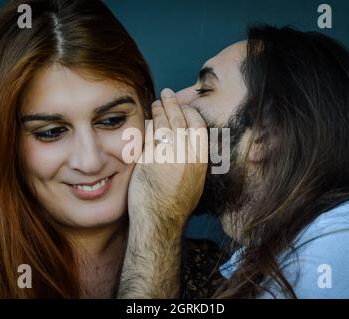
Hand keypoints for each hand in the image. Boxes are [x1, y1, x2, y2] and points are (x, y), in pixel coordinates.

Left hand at [128, 88, 207, 227]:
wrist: (160, 221)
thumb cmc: (177, 204)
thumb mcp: (196, 180)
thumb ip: (194, 159)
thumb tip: (190, 141)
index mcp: (200, 160)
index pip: (198, 125)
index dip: (190, 112)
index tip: (184, 107)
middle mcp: (186, 156)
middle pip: (180, 120)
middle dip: (173, 103)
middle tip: (168, 94)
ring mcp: (167, 157)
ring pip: (163, 124)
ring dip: (159, 110)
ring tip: (156, 104)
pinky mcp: (149, 160)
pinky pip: (149, 136)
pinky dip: (148, 126)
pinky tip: (148, 121)